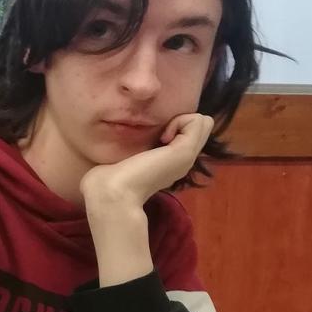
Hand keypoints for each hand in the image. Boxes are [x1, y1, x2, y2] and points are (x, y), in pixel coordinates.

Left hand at [80, 113, 213, 209]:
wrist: (112, 193)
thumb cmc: (109, 177)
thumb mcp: (127, 154)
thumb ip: (137, 143)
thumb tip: (136, 126)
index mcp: (170, 162)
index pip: (188, 131)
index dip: (174, 124)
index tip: (153, 136)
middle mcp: (182, 161)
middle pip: (199, 126)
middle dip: (180, 118)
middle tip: (159, 133)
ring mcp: (187, 158)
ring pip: (202, 121)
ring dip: (181, 119)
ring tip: (162, 135)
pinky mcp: (186, 152)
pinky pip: (198, 120)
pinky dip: (180, 120)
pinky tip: (163, 136)